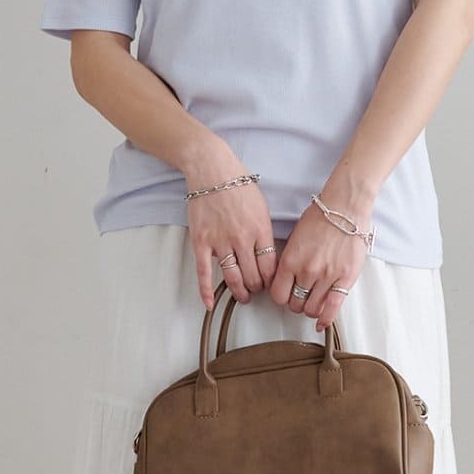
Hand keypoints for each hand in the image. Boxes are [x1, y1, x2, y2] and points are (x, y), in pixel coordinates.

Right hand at [184, 165, 277, 309]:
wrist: (212, 170)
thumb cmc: (238, 185)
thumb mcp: (263, 207)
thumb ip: (266, 233)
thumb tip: (270, 256)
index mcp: (261, 230)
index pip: (270, 267)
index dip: (272, 281)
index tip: (272, 285)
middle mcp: (242, 239)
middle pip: (253, 276)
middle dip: (257, 288)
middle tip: (258, 291)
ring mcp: (220, 242)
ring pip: (232, 277)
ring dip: (240, 292)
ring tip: (243, 297)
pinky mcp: (201, 242)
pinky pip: (204, 272)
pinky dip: (206, 291)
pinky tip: (209, 304)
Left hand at [268, 200, 368, 332]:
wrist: (345, 208)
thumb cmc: (321, 217)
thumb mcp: (295, 238)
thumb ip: (289, 261)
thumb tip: (286, 279)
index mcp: (290, 260)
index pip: (278, 295)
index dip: (281, 298)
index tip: (285, 295)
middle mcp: (306, 271)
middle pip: (294, 304)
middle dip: (296, 304)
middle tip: (300, 298)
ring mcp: (327, 276)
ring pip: (312, 308)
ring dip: (310, 310)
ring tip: (313, 303)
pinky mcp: (345, 279)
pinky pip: (333, 307)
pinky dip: (326, 319)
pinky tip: (322, 324)